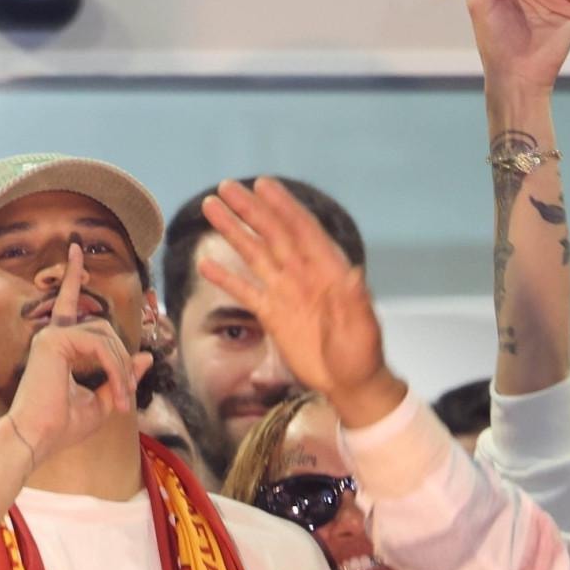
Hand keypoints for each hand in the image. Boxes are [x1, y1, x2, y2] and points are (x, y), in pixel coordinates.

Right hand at [7, 243, 152, 464]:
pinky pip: (99, 344)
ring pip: (106, 337)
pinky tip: (114, 390)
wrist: (37, 439)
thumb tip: (146, 356)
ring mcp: (51, 334)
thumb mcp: (102, 402)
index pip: (69, 304)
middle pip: (106, 330)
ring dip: (121, 369)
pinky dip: (113, 368)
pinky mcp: (54, 340)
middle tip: (126, 398)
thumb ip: (121, 377)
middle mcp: (52, 335)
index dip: (74, 276)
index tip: (76, 249)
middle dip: (124, 362)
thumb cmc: (62, 427)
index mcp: (58, 345)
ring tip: (120, 400)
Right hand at [200, 178, 403, 424]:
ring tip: (211, 209)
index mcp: (327, 270)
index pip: (302, 230)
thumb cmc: (362, 355)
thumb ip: (355, 302)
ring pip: (254, 255)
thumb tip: (354, 274)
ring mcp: (285, 292)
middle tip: (226, 188)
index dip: (283, 206)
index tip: (263, 186)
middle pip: (272, 234)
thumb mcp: (363, 328)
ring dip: (233, 232)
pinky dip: (225, 278)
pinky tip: (205, 265)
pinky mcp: (271, 314)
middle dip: (250, 209)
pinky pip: (245, 291)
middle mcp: (303, 274)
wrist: (349, 383)